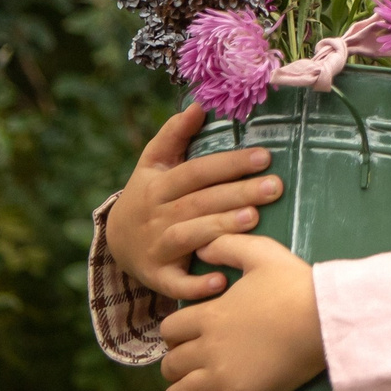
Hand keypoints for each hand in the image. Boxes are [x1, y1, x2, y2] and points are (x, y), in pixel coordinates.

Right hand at [103, 102, 284, 304]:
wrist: (117, 242)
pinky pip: (176, 284)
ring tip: (253, 220)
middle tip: (274, 187)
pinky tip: (222, 281)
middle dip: (237, 194)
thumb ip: (174, 134)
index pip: (197, 171)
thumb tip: (199, 105)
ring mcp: (155, 247)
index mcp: (158, 185)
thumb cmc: (147, 195)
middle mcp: (156, 215)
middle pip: (199, 202)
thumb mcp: (152, 163)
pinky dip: (196, 285)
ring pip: (189, 237)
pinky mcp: (157, 277)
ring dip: (219, 229)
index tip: (265, 157)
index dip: (229, 164)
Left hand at [160, 233, 325, 390]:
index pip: (169, 330)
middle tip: (185, 364)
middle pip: (170, 364)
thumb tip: (201, 249)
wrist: (323, 319)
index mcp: (209, 315)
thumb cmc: (294, 285)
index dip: (173, 334)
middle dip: (174, 364)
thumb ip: (227, 246)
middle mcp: (207, 348)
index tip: (183, 336)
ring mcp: (222, 377)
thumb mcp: (260, 253)